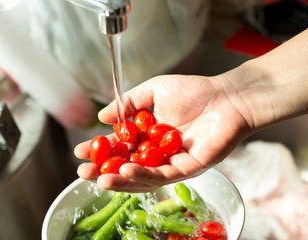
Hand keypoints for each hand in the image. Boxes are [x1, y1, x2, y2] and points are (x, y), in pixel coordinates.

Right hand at [74, 74, 251, 191]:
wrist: (227, 97)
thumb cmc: (195, 91)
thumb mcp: (155, 90)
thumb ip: (130, 103)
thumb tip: (102, 116)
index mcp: (149, 136)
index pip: (121, 147)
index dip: (100, 151)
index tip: (80, 152)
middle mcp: (158, 153)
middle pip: (128, 166)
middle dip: (105, 171)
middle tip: (83, 172)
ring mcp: (172, 162)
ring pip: (143, 176)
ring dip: (120, 179)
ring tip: (99, 178)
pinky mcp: (188, 168)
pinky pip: (163, 175)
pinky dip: (144, 174)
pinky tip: (126, 170)